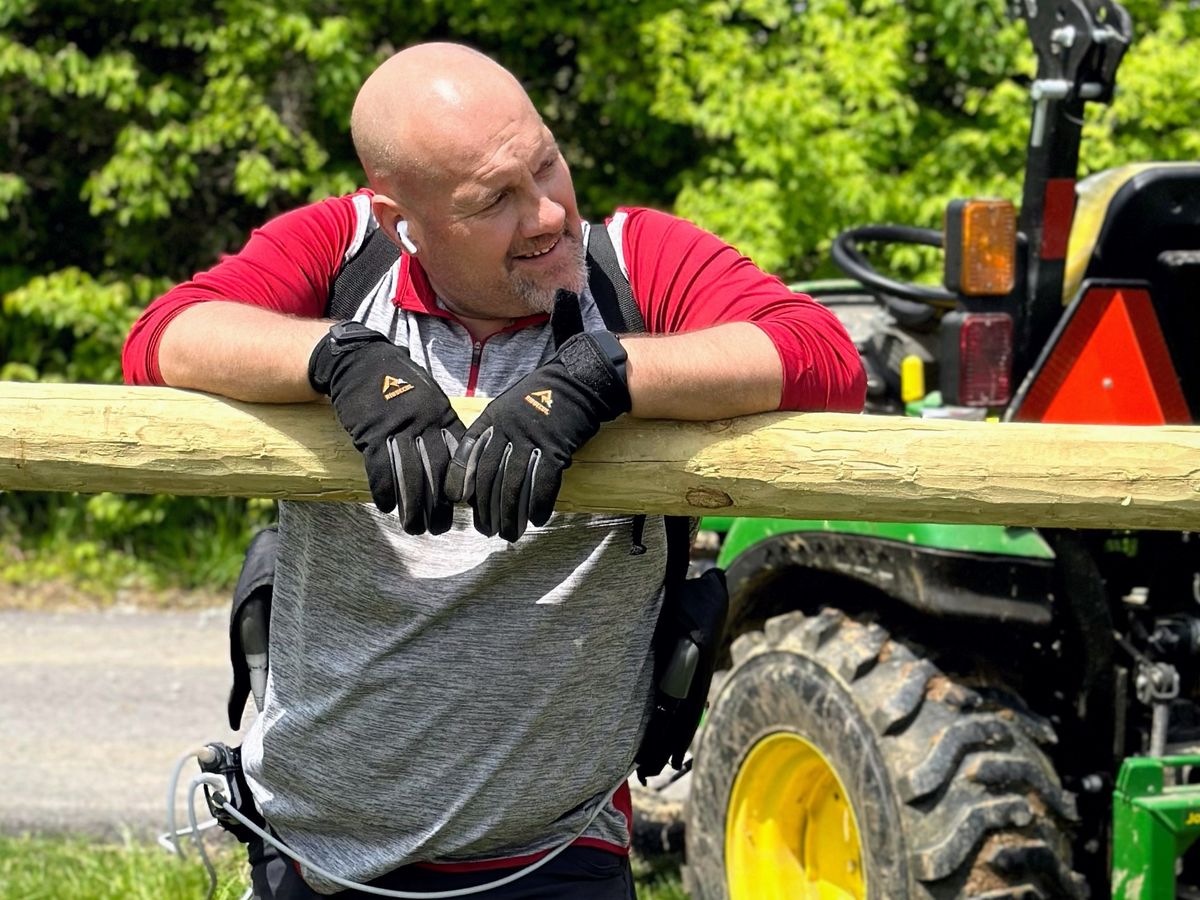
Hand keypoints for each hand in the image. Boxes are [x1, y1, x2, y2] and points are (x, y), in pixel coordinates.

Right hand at [308, 322, 464, 533]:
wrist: (360, 360)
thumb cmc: (397, 384)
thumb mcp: (429, 401)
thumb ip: (441, 429)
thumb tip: (454, 467)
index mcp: (443, 415)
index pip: (459, 457)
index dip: (461, 486)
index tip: (462, 509)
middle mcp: (425, 422)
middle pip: (437, 473)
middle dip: (439, 507)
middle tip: (439, 529)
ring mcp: (398, 427)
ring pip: (411, 476)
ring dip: (412, 508)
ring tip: (413, 528)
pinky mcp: (371, 432)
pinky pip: (381, 469)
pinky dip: (384, 491)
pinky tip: (386, 506)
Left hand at [445, 329, 630, 541]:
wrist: (579, 381)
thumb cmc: (543, 396)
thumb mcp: (508, 406)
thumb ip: (494, 432)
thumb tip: (483, 468)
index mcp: (493, 418)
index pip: (467, 452)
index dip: (459, 478)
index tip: (458, 500)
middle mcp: (507, 429)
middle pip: (489, 476)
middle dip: (485, 508)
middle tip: (486, 530)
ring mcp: (531, 439)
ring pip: (514, 485)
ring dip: (510, 514)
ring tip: (509, 533)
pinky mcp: (556, 448)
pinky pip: (544, 483)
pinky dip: (539, 504)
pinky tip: (537, 519)